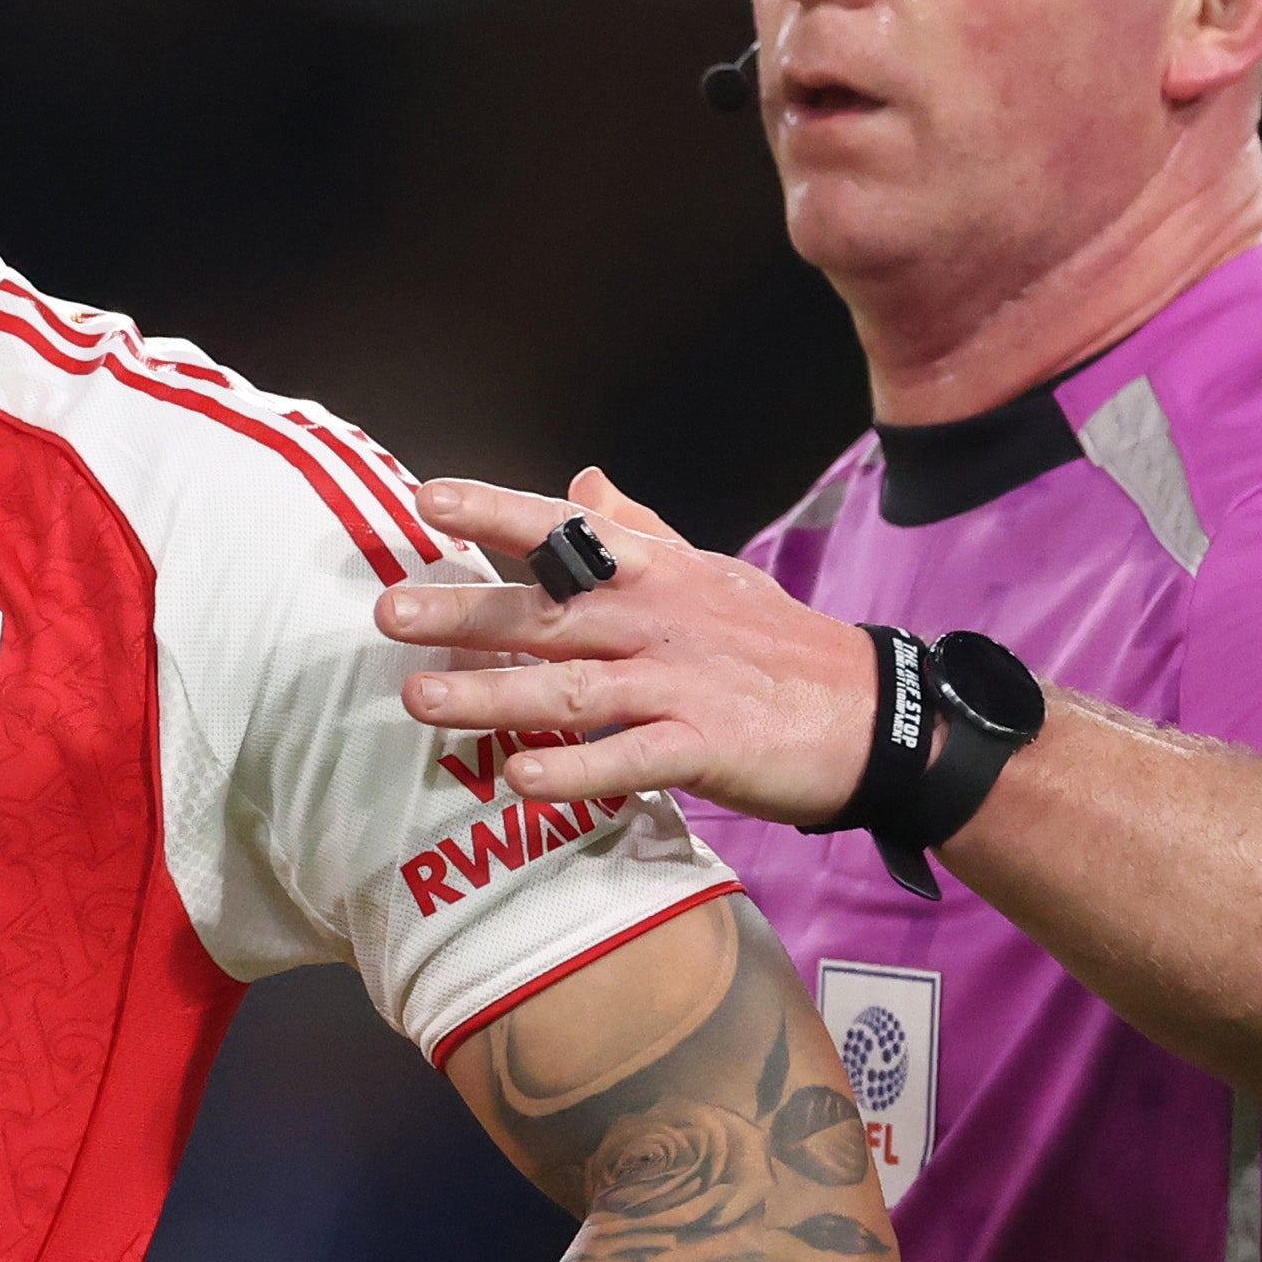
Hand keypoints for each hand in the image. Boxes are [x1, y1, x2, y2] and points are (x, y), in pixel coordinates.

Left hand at [381, 471, 885, 825]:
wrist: (872, 715)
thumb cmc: (779, 647)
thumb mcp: (711, 573)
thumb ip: (640, 530)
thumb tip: (580, 481)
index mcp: (660, 573)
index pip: (568, 532)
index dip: (497, 513)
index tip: (427, 500)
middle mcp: (661, 620)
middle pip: (550, 611)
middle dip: (466, 610)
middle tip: (389, 611)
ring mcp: (681, 684)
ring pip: (571, 688)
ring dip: (493, 695)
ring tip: (418, 699)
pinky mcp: (705, 747)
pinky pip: (628, 760)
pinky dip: (575, 769)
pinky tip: (519, 779)